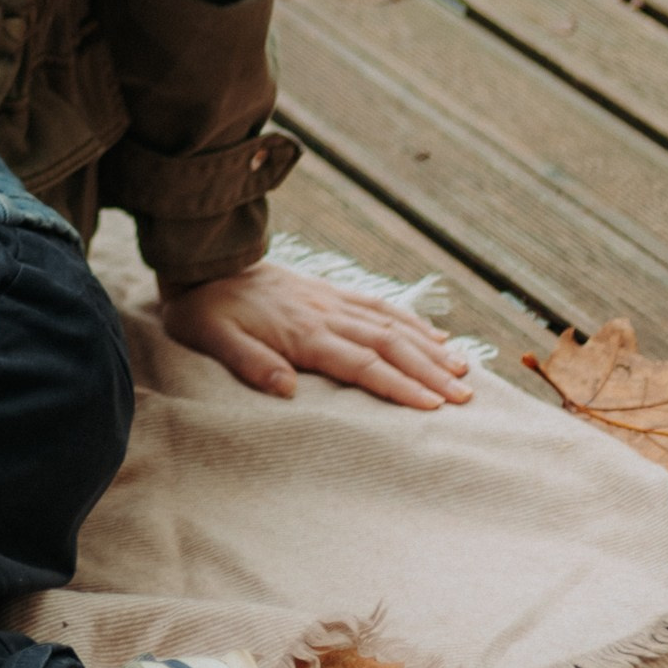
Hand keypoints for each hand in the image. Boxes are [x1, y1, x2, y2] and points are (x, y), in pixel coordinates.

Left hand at [158, 259, 473, 410]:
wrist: (202, 261)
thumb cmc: (203, 310)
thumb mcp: (212, 339)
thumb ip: (250, 363)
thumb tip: (287, 390)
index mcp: (302, 333)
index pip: (361, 363)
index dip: (398, 385)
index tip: (433, 406)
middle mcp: (325, 314)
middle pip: (388, 344)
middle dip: (429, 371)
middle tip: (466, 397)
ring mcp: (331, 300)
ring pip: (391, 324)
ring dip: (429, 347)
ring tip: (463, 370)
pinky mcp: (329, 291)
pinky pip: (378, 305)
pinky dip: (410, 321)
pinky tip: (434, 335)